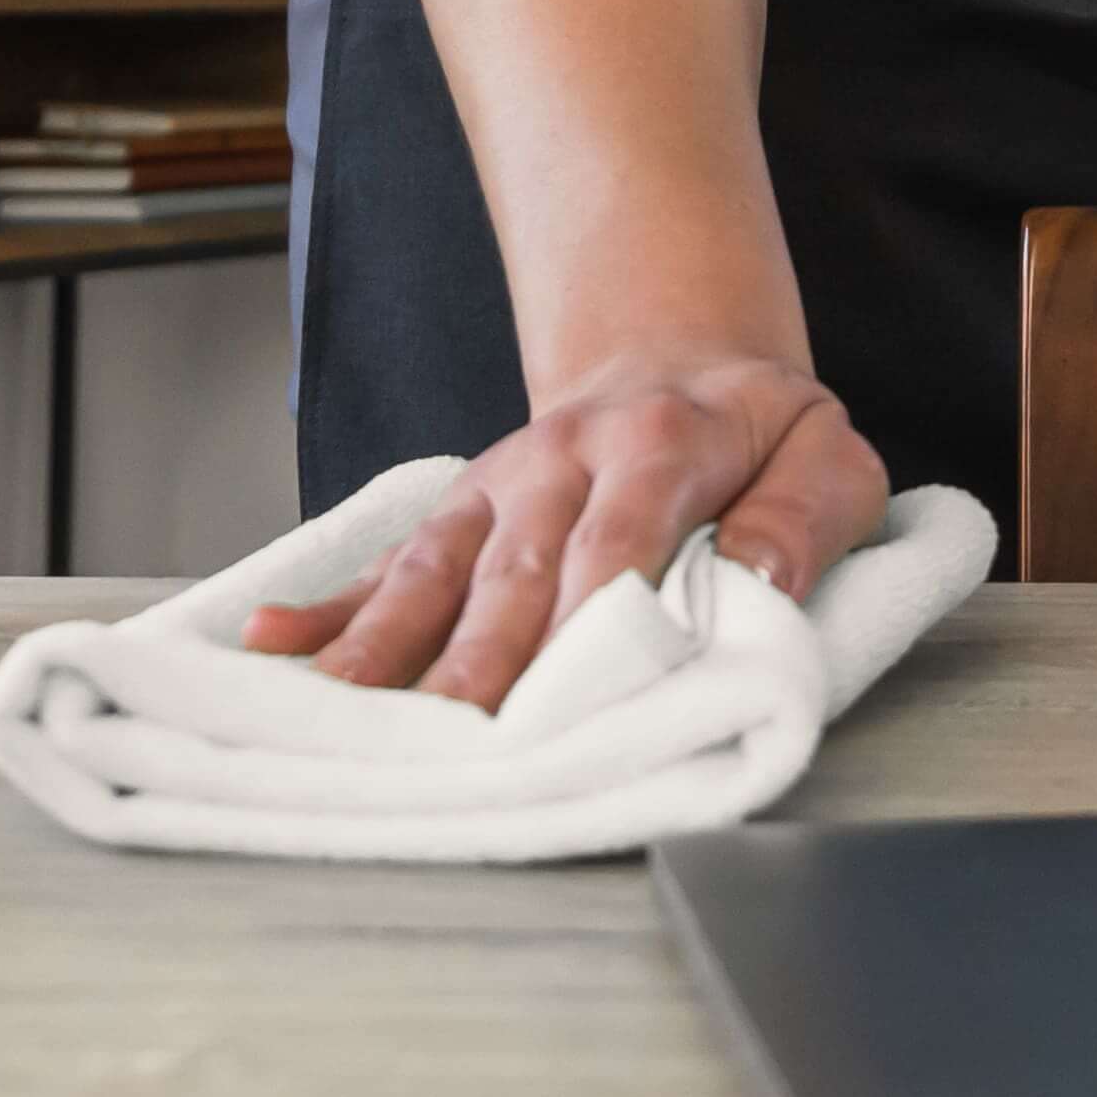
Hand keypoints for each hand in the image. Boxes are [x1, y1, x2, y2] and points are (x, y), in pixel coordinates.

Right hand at [237, 356, 887, 703]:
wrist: (681, 359)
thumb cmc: (762, 437)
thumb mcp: (827, 453)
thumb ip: (806, 513)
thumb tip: (763, 578)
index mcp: (661, 442)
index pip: (620, 535)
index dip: (592, 611)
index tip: (567, 686)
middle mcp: (563, 459)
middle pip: (516, 569)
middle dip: (481, 657)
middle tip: (453, 736)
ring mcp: (499, 486)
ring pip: (438, 569)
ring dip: (389, 645)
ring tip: (344, 712)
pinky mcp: (459, 512)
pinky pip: (391, 561)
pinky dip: (329, 607)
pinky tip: (269, 643)